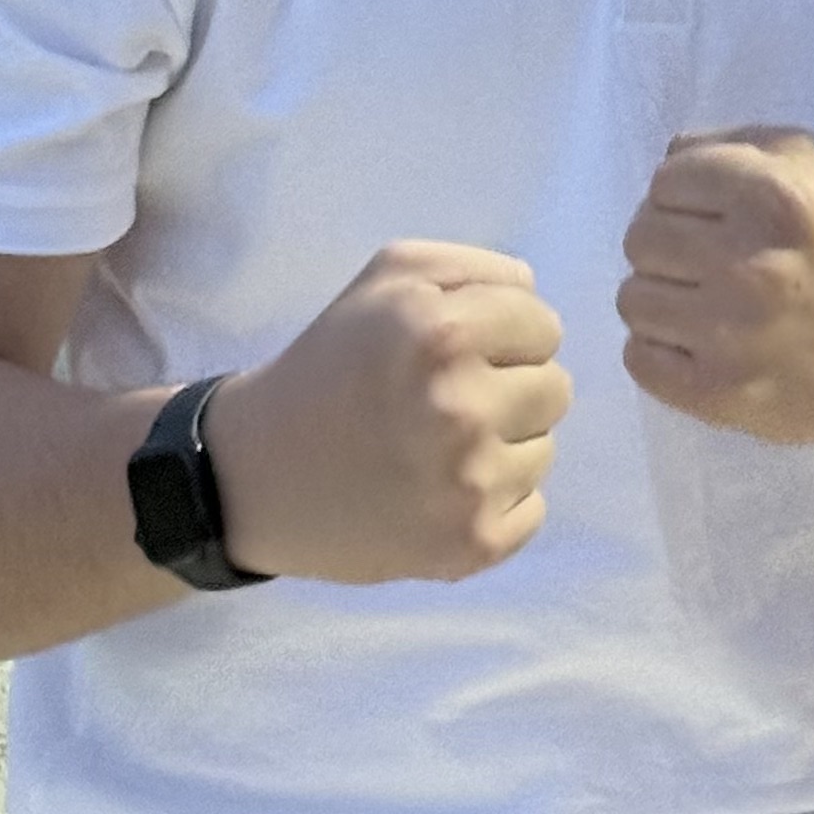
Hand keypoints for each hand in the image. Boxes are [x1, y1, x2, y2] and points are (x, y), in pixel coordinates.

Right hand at [205, 243, 570, 583]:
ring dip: (504, 445)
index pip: (545, 327)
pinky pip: (533, 510)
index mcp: (443, 335)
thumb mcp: (387, 278)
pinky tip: (441, 492)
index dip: (505, 335)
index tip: (461, 353)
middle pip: (556, 388)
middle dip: (510, 387)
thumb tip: (535, 293)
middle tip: (447, 401)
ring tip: (436, 447)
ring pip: (545, 450)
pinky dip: (498, 502)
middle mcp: (463, 409)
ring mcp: (468, 485)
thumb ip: (474, 268)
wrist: (257, 474)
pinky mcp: (469, 545)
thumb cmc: (329, 364)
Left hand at [618, 130, 813, 443]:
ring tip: (706, 304)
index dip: (684, 193)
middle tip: (709, 261)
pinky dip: (660, 350)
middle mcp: (753, 264)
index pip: (667, 179)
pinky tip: (703, 344)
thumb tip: (668, 160)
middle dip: (668, 244)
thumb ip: (739, 145)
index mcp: (780, 197)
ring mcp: (731, 336)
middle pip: (640, 236)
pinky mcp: (716, 394)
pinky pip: (637, 357)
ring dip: (661, 298)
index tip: (713, 214)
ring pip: (630, 298)